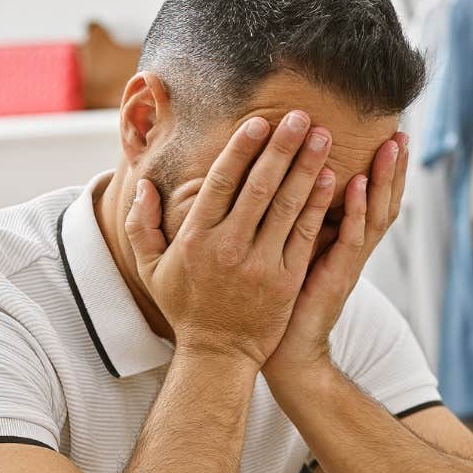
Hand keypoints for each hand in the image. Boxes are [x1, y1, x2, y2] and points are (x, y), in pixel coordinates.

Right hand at [124, 110, 339, 367]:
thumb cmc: (185, 307)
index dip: (242, 149)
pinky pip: (305, 234)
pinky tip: (331, 178)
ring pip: (288, 205)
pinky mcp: (287, 280)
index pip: (222, 182)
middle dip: (282, 147)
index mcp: (196, 239)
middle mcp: (229, 248)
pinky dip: (319, 204)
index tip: (259, 123)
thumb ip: (142, 225)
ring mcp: (261, 265)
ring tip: (322, 136)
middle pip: (260, 186)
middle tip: (300, 116)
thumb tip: (143, 186)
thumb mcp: (150, 269)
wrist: (218, 356)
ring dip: (307, 167)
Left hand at [265, 132, 408, 383]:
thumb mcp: (295, 254)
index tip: (388, 136)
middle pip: (383, 203)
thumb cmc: (283, 303)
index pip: (371, 200)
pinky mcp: (335, 278)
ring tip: (391, 147)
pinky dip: (353, 211)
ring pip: (373, 216)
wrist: (285, 354)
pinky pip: (349, 239)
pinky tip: (354, 183)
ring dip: (383, 180)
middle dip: (394, 169)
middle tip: (402, 132)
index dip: (383, 171)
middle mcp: (353, 252)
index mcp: (344, 244)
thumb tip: (286, 183)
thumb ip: (300, 223)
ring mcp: (348, 265)